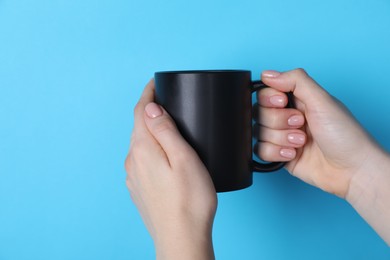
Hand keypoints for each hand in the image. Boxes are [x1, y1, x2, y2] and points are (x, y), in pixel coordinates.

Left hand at [125, 80, 216, 259]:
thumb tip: (152, 107)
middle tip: (165, 99)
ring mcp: (134, 176)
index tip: (154, 82)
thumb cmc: (189, 200)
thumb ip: (165, 130)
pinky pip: (142, 159)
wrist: (181, 237)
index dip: (148, 93)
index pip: (141, 111)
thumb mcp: (183, 158)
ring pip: (140, 143)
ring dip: (150, 129)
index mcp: (143, 149)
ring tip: (166, 123)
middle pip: (138, 126)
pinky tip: (163, 153)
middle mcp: (133, 161)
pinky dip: (150, 148)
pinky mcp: (139, 188)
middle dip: (149, 110)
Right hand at [255, 68, 386, 197]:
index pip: (266, 92)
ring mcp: (283, 137)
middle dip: (279, 121)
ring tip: (302, 142)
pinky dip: (276, 153)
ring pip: (259, 132)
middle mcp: (288, 116)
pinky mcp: (280, 155)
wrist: (352, 170)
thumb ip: (295, 81)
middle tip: (300, 124)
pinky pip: (261, 151)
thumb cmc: (345, 135)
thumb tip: (267, 74)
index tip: (283, 103)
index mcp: (298, 99)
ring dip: (280, 138)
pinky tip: (293, 154)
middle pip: (260, 113)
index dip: (269, 98)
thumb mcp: (322, 100)